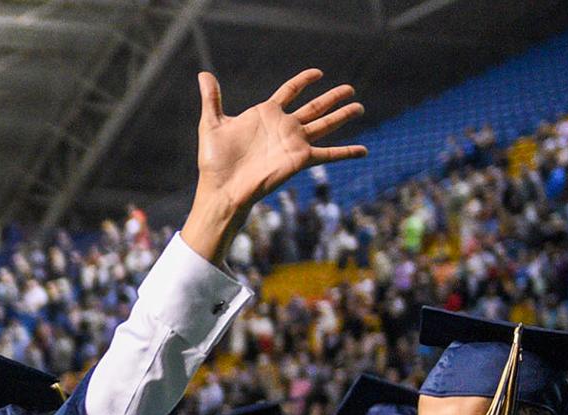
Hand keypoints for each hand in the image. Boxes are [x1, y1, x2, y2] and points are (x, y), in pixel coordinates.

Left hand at [182, 69, 365, 260]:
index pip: (290, 91)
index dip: (303, 81)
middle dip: (332, 98)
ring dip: (342, 116)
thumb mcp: (212, 124)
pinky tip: (364, 151)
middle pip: (314, 107)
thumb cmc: (214, 162)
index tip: (317, 73)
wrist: (222, 189)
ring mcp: (293, 143)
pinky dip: (346, 152)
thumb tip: (203, 74)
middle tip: (350, 88)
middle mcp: (284, 127)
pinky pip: (328, 154)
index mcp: (266, 115)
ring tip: (358, 106)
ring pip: (325, 125)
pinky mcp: (299, 160)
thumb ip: (212, 99)